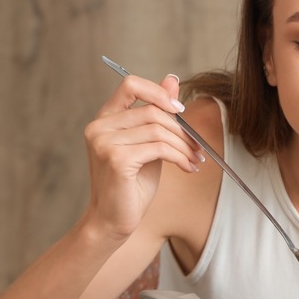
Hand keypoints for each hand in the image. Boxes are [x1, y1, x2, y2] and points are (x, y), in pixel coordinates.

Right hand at [83, 74, 202, 239]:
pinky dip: (180, 157)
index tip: (180, 110)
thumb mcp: (149, 143)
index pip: (130, 84)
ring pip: (159, 130)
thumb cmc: (132, 183)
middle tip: (198, 147)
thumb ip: (157, 113)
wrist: (113, 219)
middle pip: (153, 111)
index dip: (159, 92)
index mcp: (105, 118)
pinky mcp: (116, 159)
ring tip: (195, 159)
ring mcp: (105, 142)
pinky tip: (188, 167)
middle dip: (182, 130)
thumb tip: (172, 79)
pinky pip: (159, 148)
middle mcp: (99, 127)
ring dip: (184, 146)